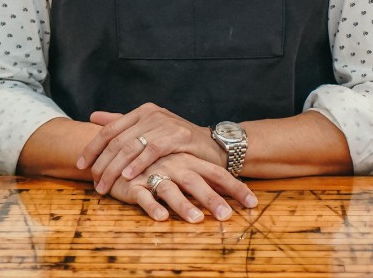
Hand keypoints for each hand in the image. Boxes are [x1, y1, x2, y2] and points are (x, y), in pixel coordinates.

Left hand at [77, 103, 219, 194]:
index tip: (80, 165)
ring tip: (105, 186)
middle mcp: (151, 113)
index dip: (92, 147)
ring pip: (131, 147)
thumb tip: (94, 116)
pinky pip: (152, 151)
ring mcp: (164, 123)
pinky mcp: (177, 136)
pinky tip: (128, 177)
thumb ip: (122, 123)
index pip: (109, 129)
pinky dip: (138, 165)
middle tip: (94, 183)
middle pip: (117, 140)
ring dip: (115, 169)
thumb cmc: (178, 142)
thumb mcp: (149, 130)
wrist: (211, 146)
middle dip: (102, 164)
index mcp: (141, 111)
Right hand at [108, 153, 257, 222]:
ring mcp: (154, 174)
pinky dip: (152, 206)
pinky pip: (144, 196)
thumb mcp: (182, 166)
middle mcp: (175, 166)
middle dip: (213, 199)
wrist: (119, 151)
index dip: (235, 187)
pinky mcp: (133, 185)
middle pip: (197, 182)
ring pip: (171, 190)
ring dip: (184, 205)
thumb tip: (230, 191)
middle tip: (227, 216)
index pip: (217, 174)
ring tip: (196, 219)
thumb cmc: (156, 163)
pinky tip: (161, 217)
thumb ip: (203, 177)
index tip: (253, 203)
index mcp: (189, 161)